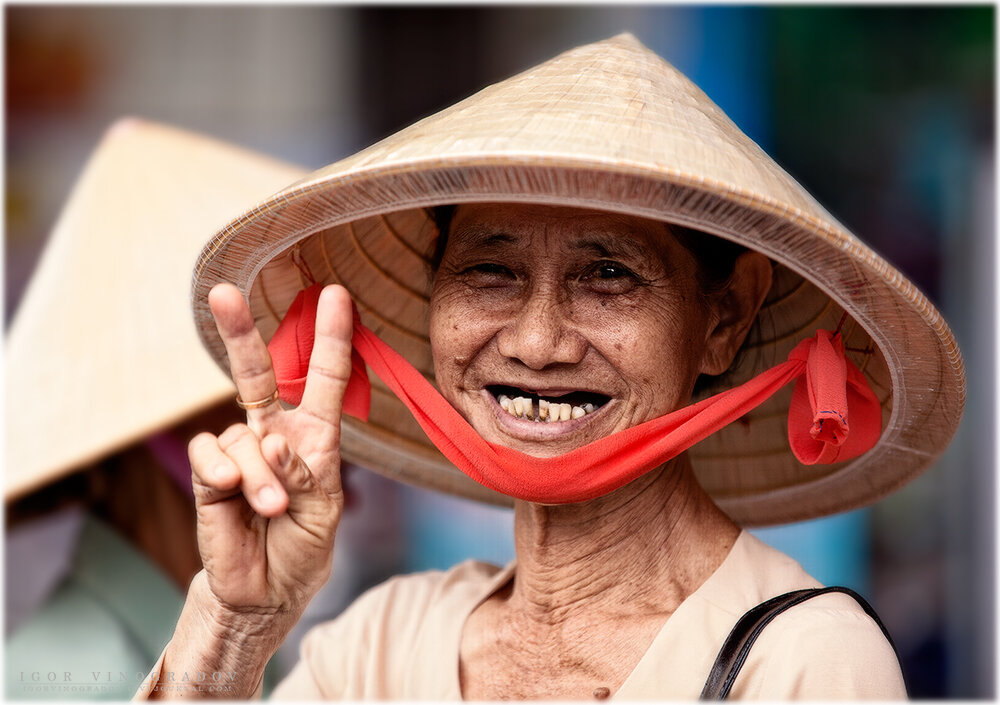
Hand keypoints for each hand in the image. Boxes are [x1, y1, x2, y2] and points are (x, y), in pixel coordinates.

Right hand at [188, 282, 353, 616]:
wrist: (267, 590)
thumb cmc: (304, 546)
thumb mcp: (324, 510)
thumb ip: (305, 473)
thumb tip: (271, 439)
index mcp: (315, 435)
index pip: (324, 378)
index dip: (331, 336)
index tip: (336, 295)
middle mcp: (275, 432)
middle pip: (257, 373)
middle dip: (240, 332)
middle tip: (223, 292)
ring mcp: (240, 451)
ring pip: (243, 435)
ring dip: (261, 474)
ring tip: (273, 507)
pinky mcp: (211, 473)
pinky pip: (211, 453)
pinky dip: (225, 471)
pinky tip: (233, 491)